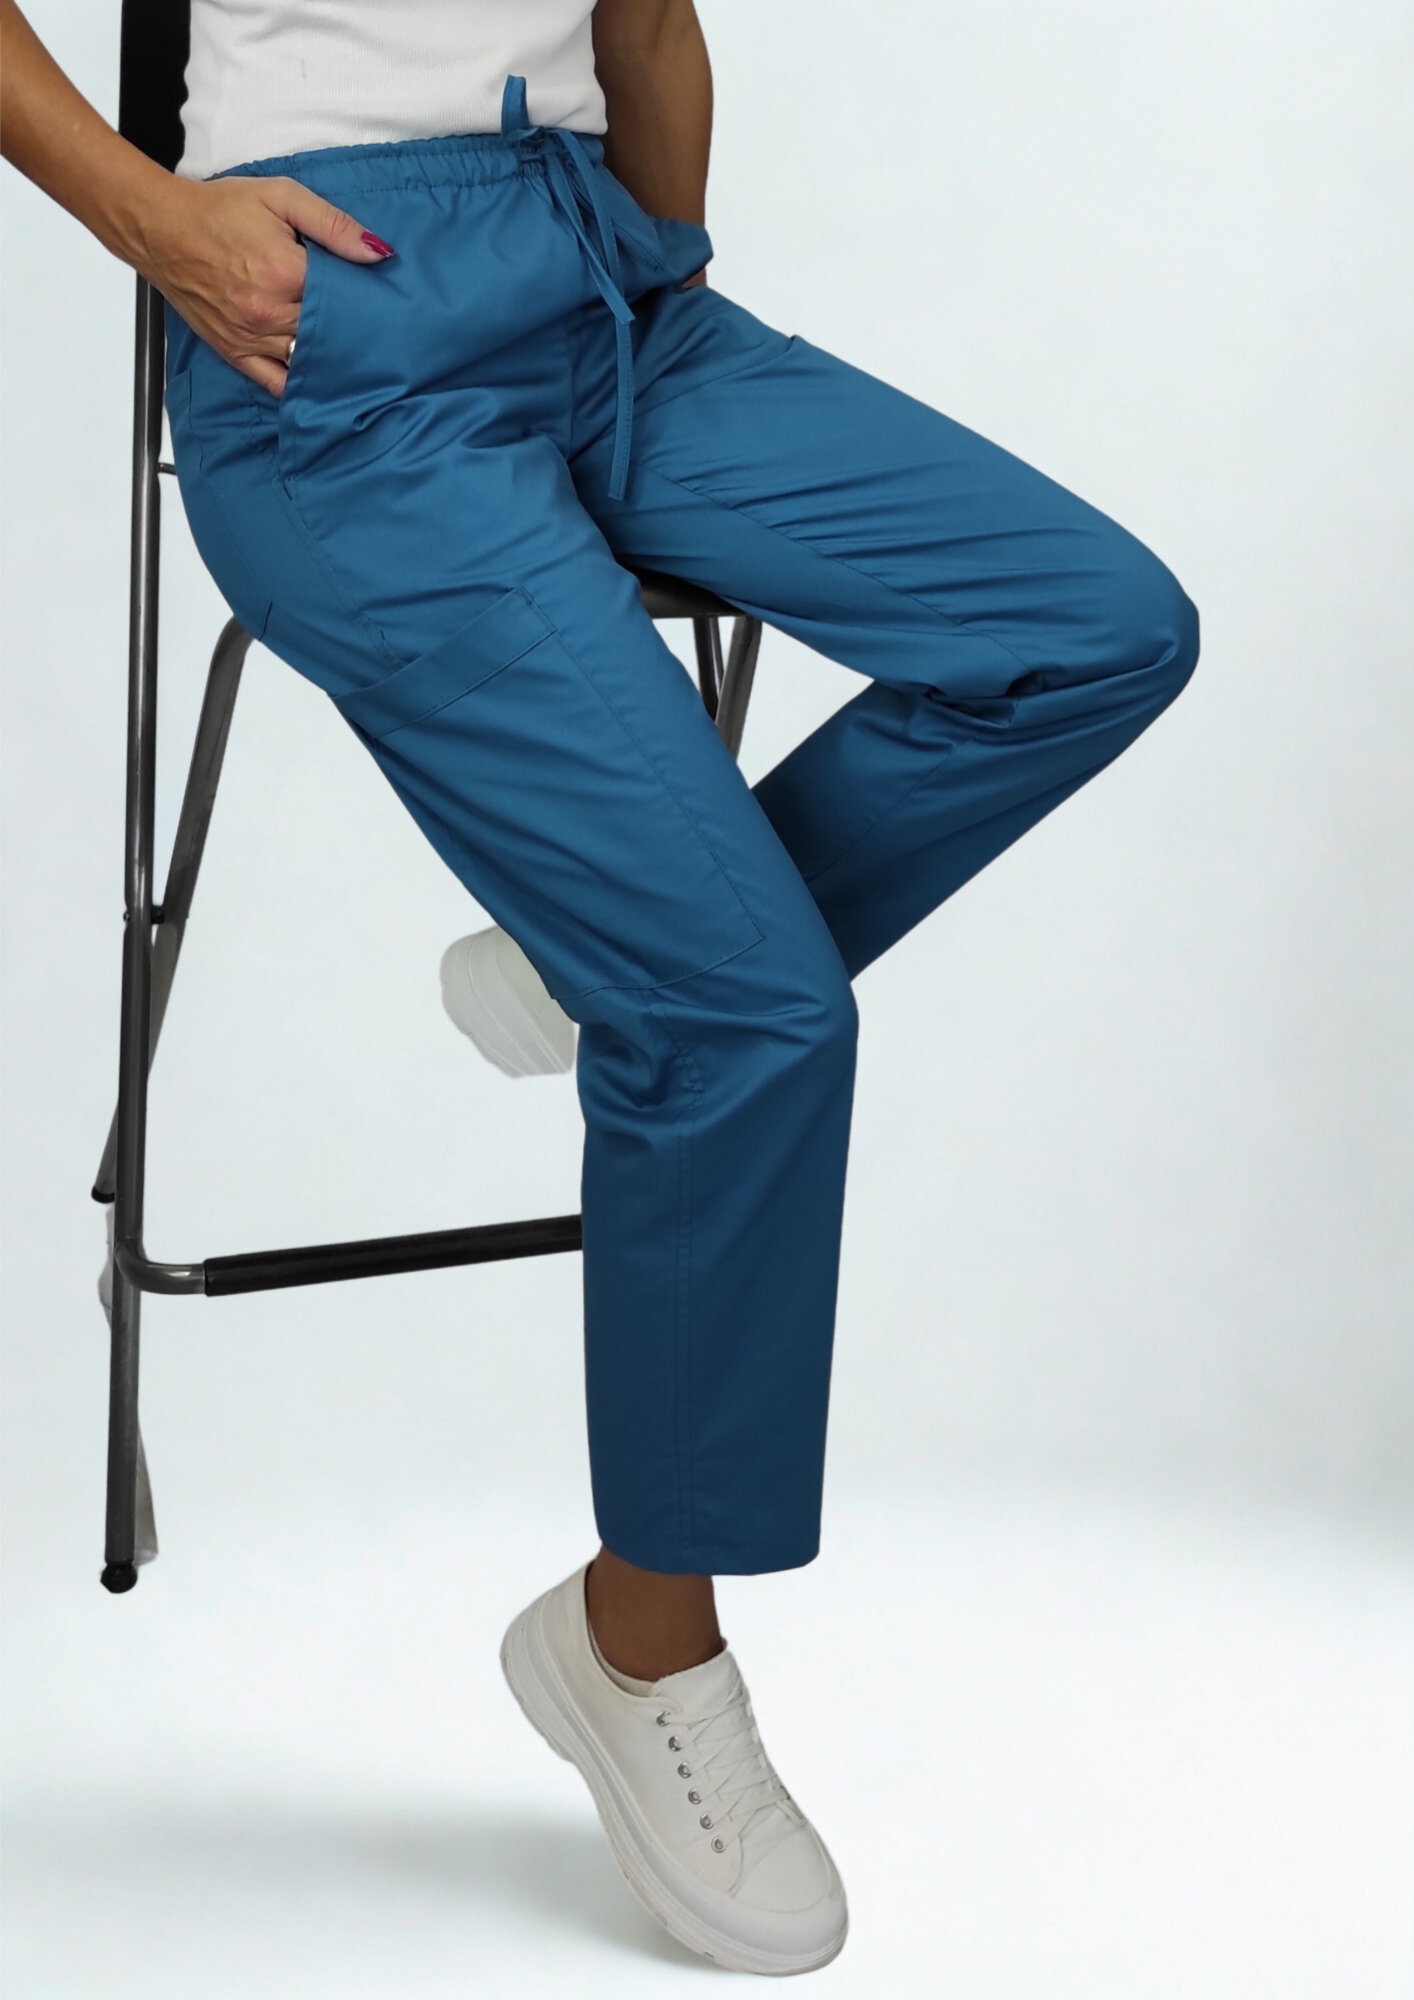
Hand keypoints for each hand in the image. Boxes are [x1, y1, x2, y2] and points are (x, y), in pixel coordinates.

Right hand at [139, 174, 394, 395]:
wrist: (160, 228)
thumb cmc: (219, 210)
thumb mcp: (281, 197)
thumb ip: (333, 224)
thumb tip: (379, 252)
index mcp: (286, 273)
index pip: (345, 297)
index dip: (364, 296)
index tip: (377, 297)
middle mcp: (270, 313)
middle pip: (330, 332)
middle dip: (351, 327)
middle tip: (371, 325)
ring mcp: (251, 339)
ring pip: (308, 359)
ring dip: (332, 357)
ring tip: (353, 350)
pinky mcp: (235, 354)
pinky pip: (276, 383)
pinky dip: (299, 384)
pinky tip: (320, 379)